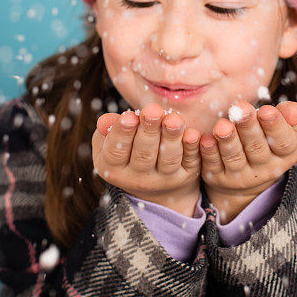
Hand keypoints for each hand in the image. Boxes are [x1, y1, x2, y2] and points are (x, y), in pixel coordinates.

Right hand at [92, 102, 202, 216]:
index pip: (116, 151)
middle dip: (149, 130)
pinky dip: (192, 148)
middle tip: (153, 110)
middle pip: (144, 154)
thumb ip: (108, 130)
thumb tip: (104, 122)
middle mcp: (138, 179)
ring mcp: (164, 180)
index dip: (122, 133)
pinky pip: (190, 162)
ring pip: (168, 159)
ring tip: (173, 119)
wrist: (156, 186)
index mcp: (114, 169)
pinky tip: (192, 133)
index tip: (129, 116)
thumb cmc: (128, 152)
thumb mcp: (110, 144)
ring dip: (171, 137)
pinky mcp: (185, 177)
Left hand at [199, 100, 296, 222]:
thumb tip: (296, 109)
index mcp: (285, 155)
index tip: (266, 110)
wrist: (248, 176)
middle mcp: (265, 169)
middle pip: (257, 148)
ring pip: (235, 158)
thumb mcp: (284, 131)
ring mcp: (241, 176)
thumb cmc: (268, 141)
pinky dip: (209, 152)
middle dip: (248, 128)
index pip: (283, 142)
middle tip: (241, 109)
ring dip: (228, 140)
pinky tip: (206, 139)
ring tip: (222, 125)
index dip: (276, 126)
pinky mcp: (219, 178)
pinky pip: (213, 164)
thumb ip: (289, 118)